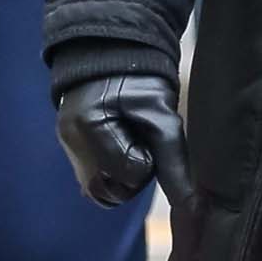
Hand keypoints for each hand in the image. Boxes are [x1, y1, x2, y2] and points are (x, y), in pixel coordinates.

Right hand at [57, 72, 191, 210]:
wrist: (111, 52)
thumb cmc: (142, 80)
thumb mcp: (163, 118)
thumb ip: (175, 164)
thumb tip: (193, 208)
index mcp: (92, 126)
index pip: (130, 176)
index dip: (148, 161)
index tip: (149, 136)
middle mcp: (72, 141)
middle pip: (110, 193)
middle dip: (133, 176)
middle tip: (140, 142)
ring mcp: (67, 146)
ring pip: (100, 191)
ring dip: (121, 177)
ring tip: (129, 143)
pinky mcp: (69, 147)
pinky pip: (91, 178)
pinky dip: (109, 170)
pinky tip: (117, 145)